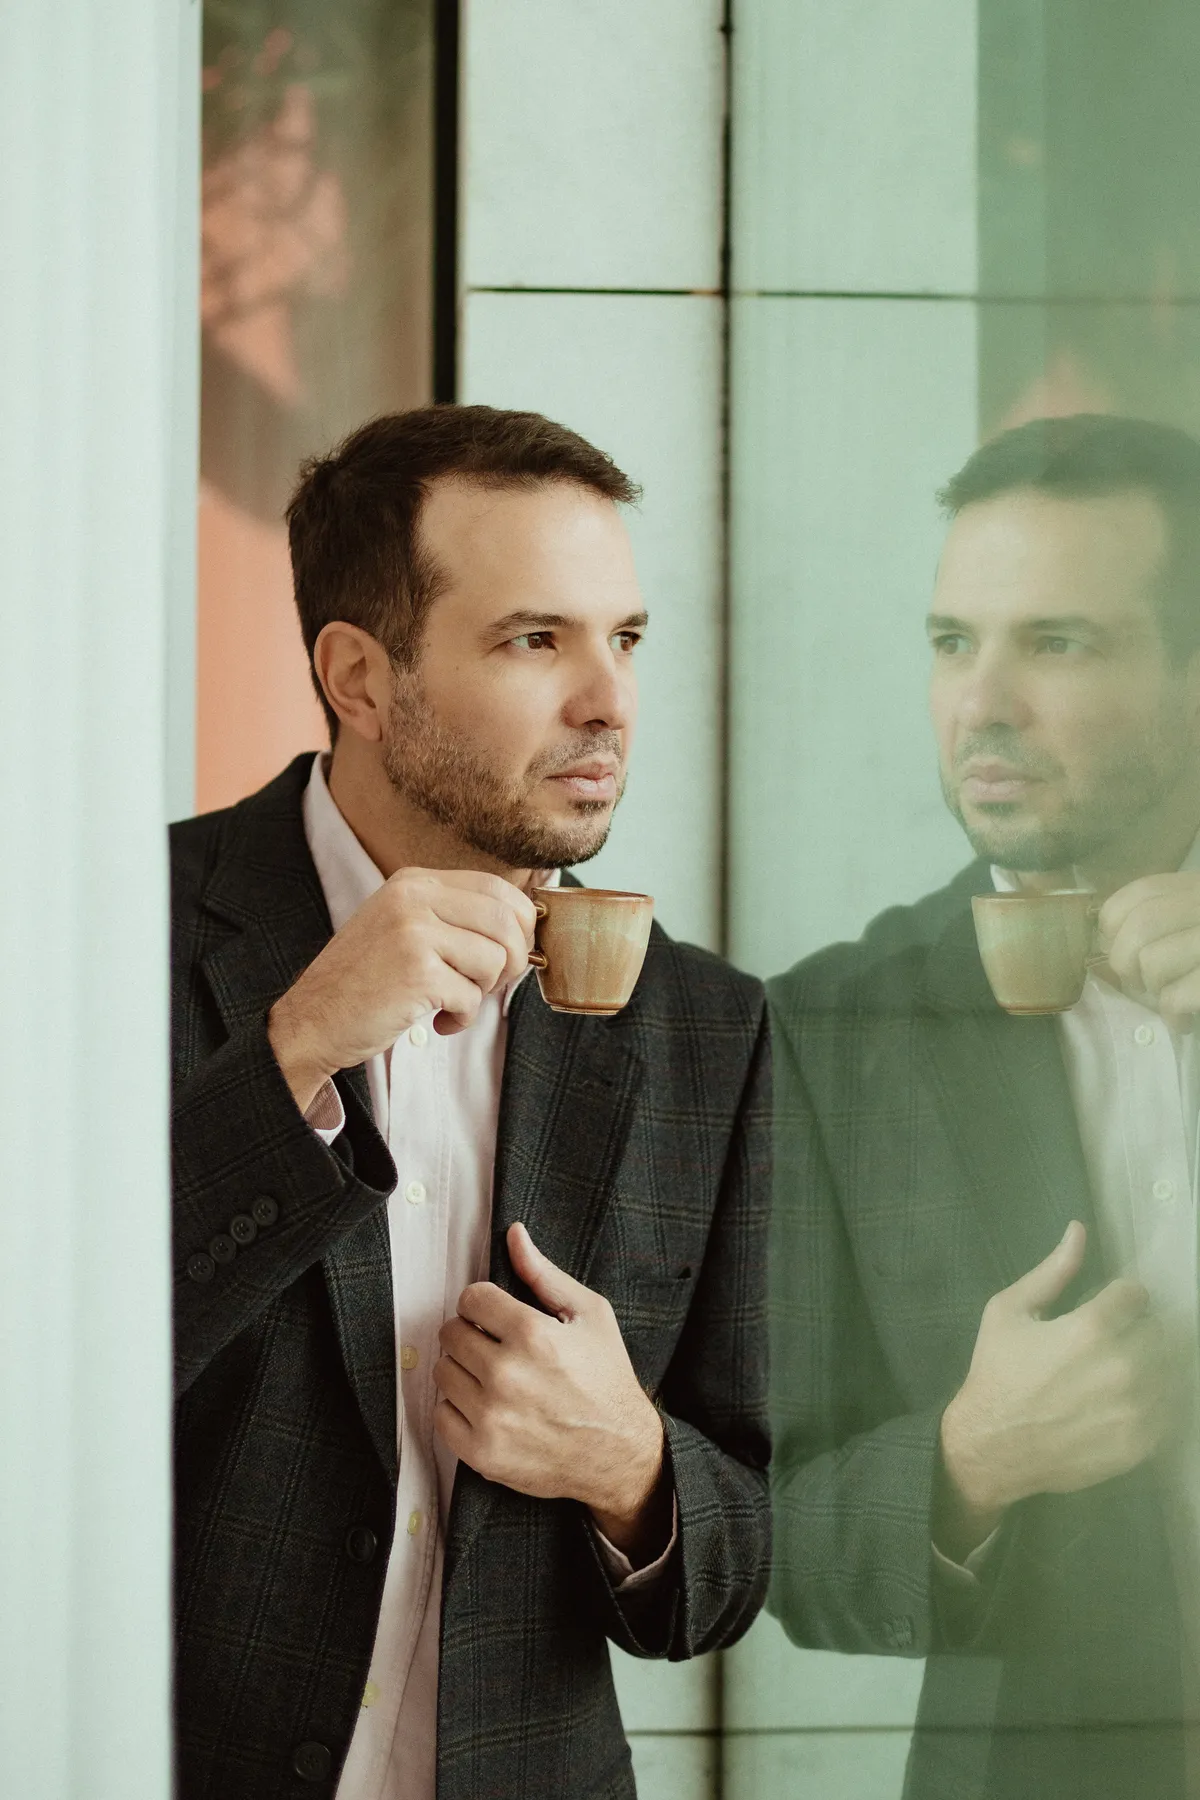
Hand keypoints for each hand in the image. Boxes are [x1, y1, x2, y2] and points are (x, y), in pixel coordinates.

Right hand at [267, 869, 535, 1109]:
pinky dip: (462, 1018)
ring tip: (451, 1002)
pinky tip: (436, 1023)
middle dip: (511, 962)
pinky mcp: (415, 972)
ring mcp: (413, 932)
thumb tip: (527, 926)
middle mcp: (413, 897)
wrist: (311, 1021)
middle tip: (487, 986)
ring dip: (482, 993)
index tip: (509, 956)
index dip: (519, 926)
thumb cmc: (366, 983)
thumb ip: (454, 918)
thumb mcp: (405, 929)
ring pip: (495, 959)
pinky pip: (472, 997)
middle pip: (506, 921)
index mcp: (414, 881)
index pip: (498, 888)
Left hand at [433, 1223, 668, 1560]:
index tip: (497, 1316)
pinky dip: (458, 1408)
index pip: (471, 1299)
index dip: (484, 1303)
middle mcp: (507, 1374)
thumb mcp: (590, 1315)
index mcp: (533, 1334)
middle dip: (472, 1333)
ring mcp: (491, 1416)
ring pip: (443, 1371)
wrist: (619, 1453)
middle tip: (498, 1347)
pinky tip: (487, 1406)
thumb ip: (544, 1274)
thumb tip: (514, 1235)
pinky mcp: (481, 1452)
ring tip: (494, 1377)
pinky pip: (441, 1415)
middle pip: (451, 1333)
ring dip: (463, 1370)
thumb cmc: (606, 1379)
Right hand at [937, 1222, 1178, 1556]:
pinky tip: (1119, 1401)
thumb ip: (1053, 1271)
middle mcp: (1122, 1367)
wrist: (992, 1447)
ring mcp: (1136, 1409)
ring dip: (1146, 1363)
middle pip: (1157, 1329)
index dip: (1119, 1298)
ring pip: (1168, 1368)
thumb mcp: (1010, 1311)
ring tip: (1114, 1372)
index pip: (1136, 1294)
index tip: (1103, 1309)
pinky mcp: (1142, 1442)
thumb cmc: (997, 1373)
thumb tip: (1079, 1230)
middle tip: (1106, 1342)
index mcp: (1090, 1328)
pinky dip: (1151, 1399)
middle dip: (1135, 1328)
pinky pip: (1167, 1406)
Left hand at [1099, 871, 1199, 1020]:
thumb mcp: (1197, 922)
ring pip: (1153, 962)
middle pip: (1139, 926)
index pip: (1141, 893)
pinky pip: (1176, 997)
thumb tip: (1105, 942)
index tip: (1118, 946)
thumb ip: (1166, 920)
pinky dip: (1172, 1016)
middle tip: (1142, 985)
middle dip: (1125, 964)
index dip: (1114, 923)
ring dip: (1152, 992)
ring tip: (1170, 1002)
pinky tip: (1184, 1022)